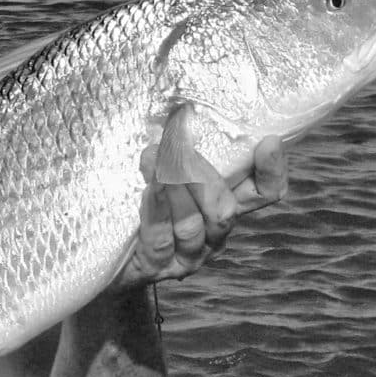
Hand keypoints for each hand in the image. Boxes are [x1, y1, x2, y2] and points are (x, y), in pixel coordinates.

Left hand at [116, 135, 286, 286]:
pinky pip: (160, 239)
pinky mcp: (157, 268)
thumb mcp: (161, 173)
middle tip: (176, 149)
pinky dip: (156, 210)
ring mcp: (186, 256)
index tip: (268, 141)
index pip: (263, 194)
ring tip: (153, 160)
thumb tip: (177, 108)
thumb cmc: (137, 204)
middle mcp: (212, 235)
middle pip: (224, 209)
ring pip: (193, 225)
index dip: (272, 172)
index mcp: (222, 207)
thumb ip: (178, 151)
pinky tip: (148, 190)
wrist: (103, 258)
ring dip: (174, 189)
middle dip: (202, 176)